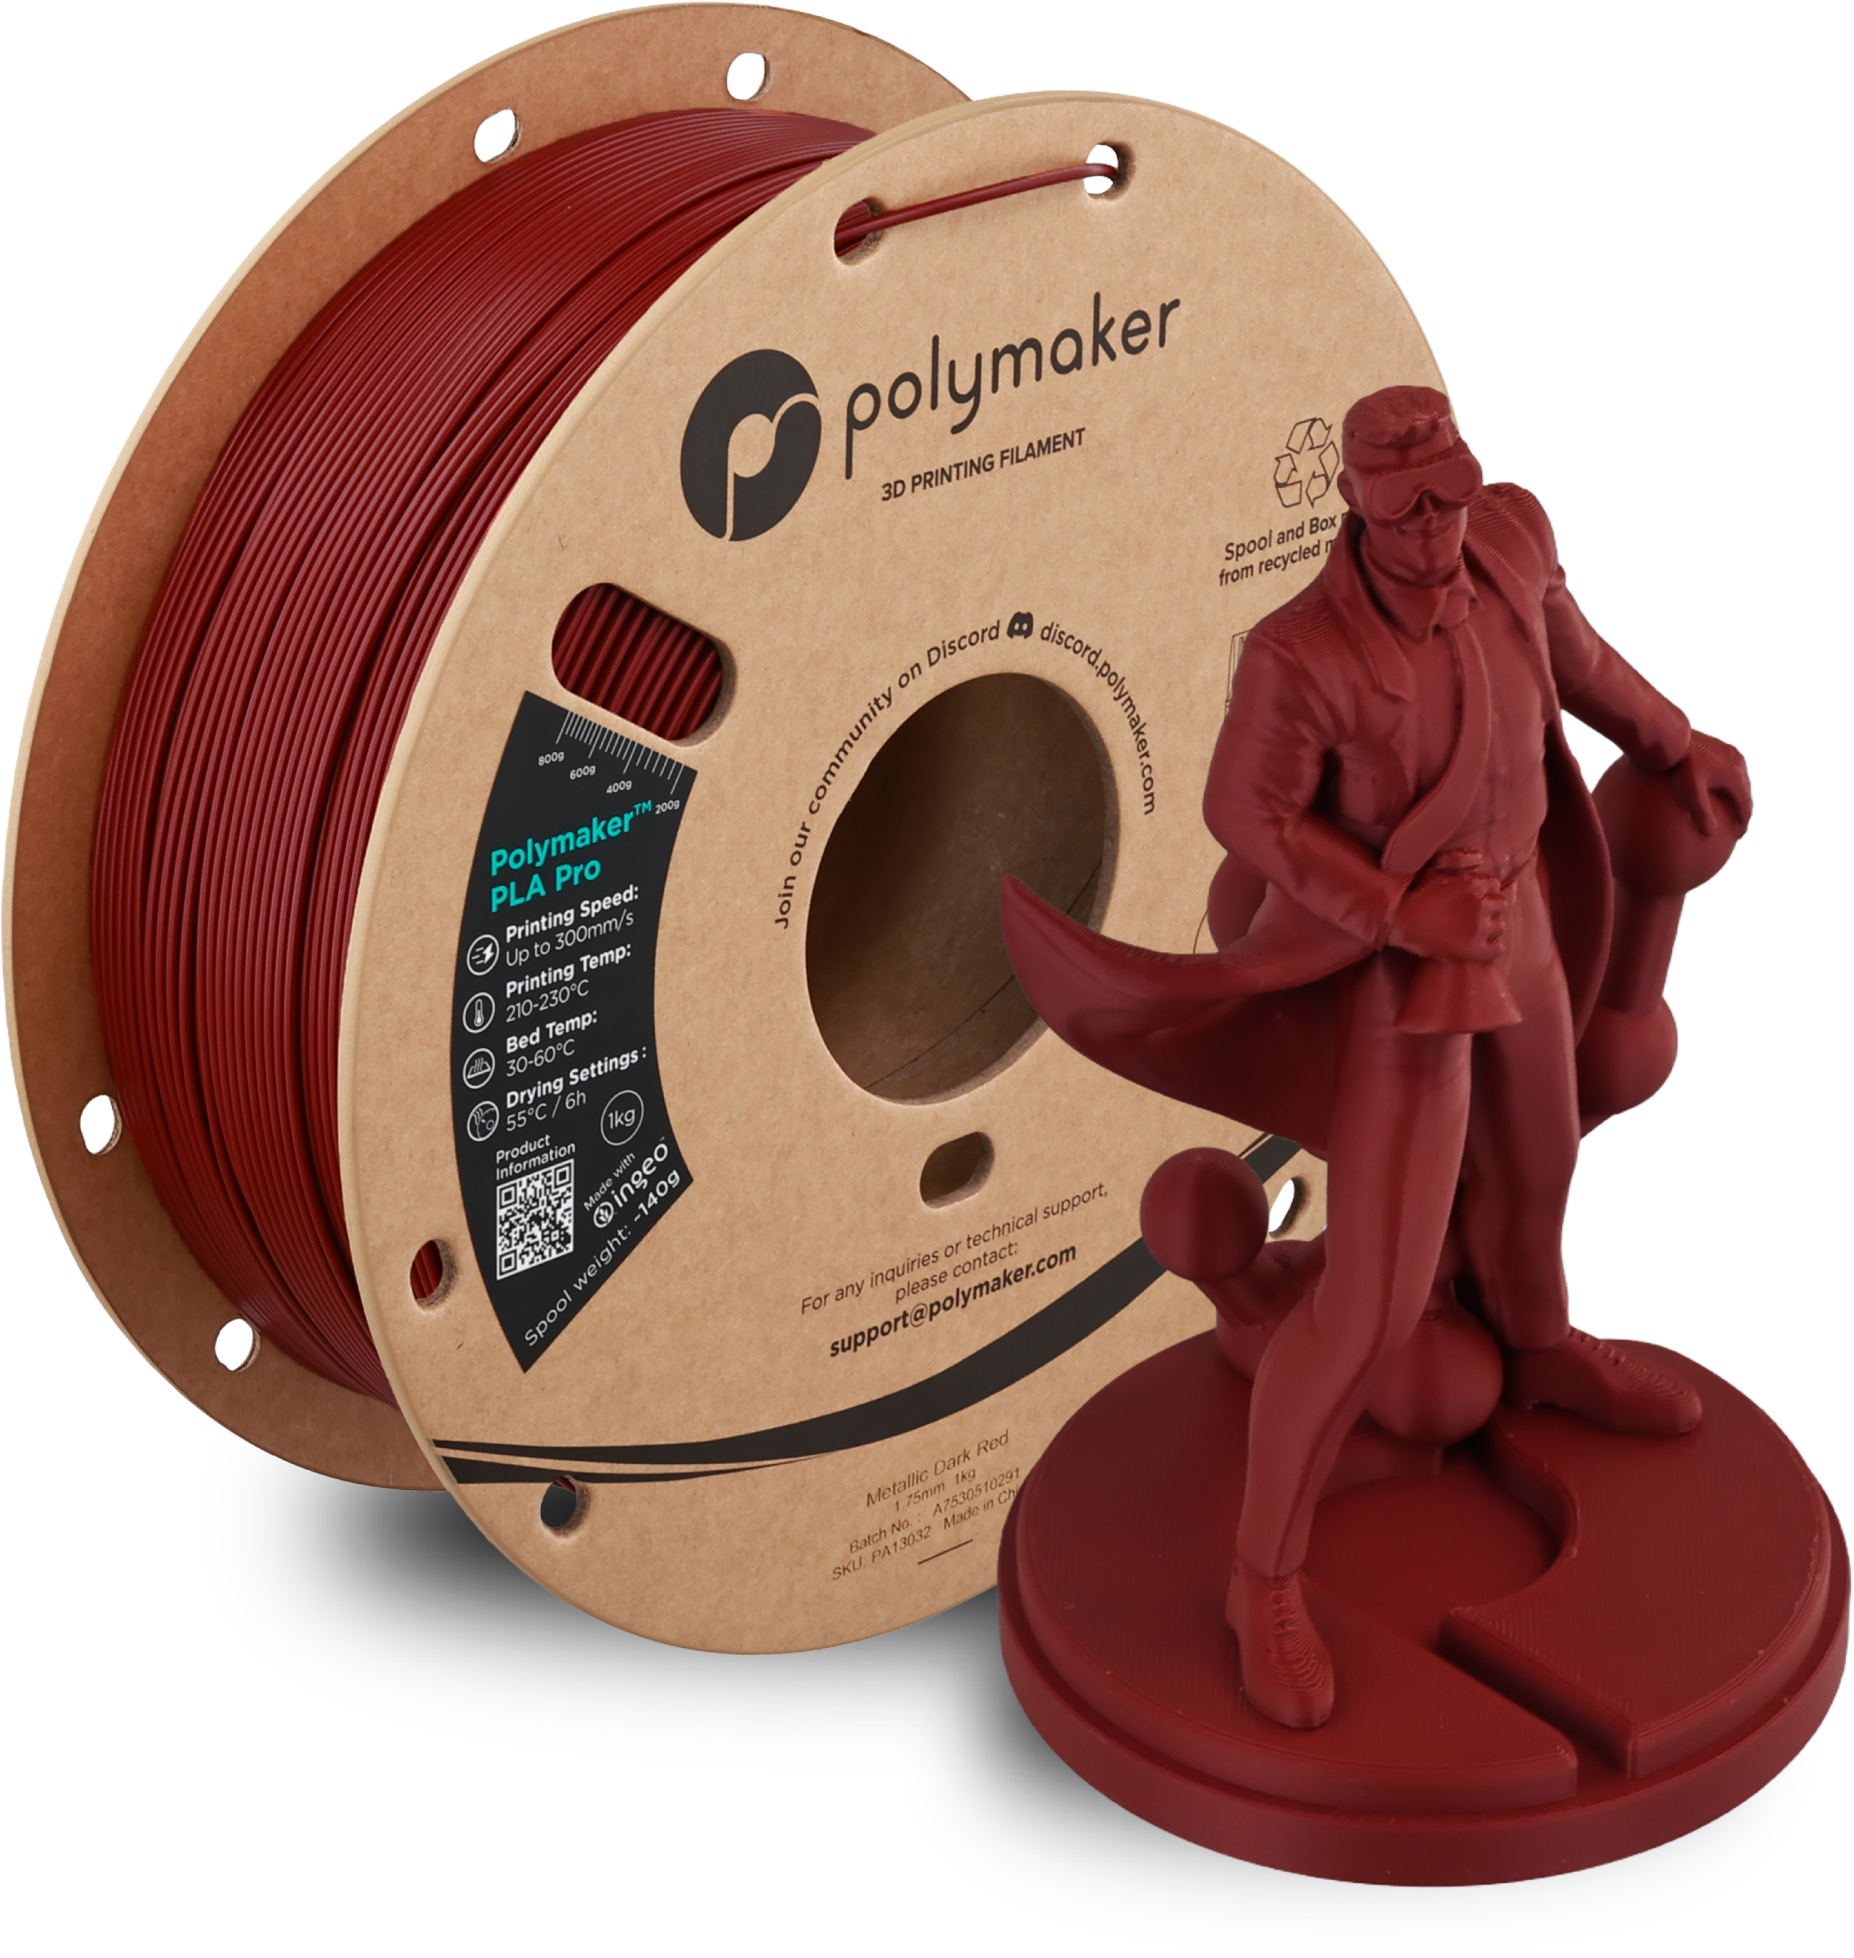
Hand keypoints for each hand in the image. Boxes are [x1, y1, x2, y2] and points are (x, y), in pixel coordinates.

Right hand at [1388, 850, 1505, 962]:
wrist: (1395, 921)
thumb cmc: (1410, 893)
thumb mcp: (1432, 868)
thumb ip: (1457, 859)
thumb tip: (1480, 857)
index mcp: (1474, 885)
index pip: (1494, 886)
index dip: (1483, 892)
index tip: (1472, 899)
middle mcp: (1481, 905)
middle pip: (1500, 906)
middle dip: (1489, 909)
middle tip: (1472, 915)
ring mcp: (1479, 929)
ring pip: (1499, 927)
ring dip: (1490, 928)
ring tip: (1473, 931)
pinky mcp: (1474, 950)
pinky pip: (1497, 950)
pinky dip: (1490, 949)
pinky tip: (1478, 947)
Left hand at [1665, 730, 1752, 839]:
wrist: (1671, 737)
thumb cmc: (1680, 765)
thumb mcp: (1690, 792)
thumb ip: (1701, 812)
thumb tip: (1709, 833)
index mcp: (1736, 776)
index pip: (1745, 805)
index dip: (1742, 822)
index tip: (1738, 835)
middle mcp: (1738, 763)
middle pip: (1745, 793)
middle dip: (1742, 810)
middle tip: (1736, 825)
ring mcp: (1731, 753)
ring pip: (1739, 780)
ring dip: (1736, 796)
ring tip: (1728, 808)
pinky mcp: (1721, 747)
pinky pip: (1729, 770)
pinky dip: (1727, 783)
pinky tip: (1714, 788)